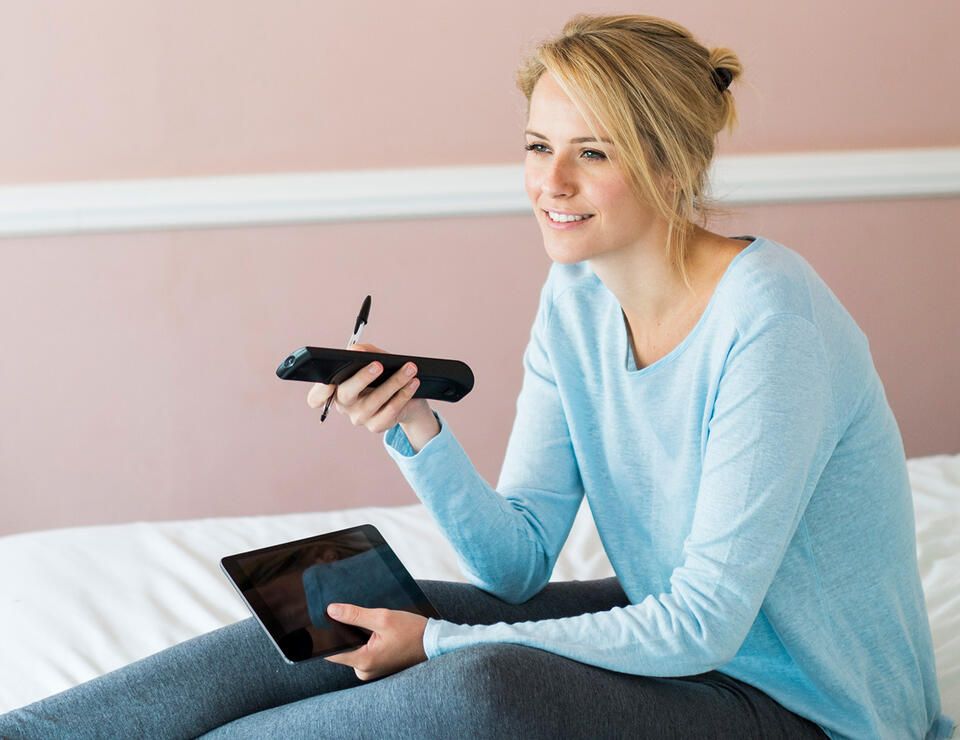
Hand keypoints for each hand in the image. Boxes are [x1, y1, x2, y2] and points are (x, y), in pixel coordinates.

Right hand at [306, 343, 439, 449]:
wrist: (406, 395)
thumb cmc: (383, 374)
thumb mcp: (373, 358)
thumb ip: (362, 351)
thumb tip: (355, 351)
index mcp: (335, 389)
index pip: (316, 397)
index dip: (319, 391)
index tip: (328, 381)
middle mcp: (344, 405)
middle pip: (345, 394)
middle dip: (362, 378)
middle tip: (378, 365)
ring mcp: (359, 417)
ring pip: (374, 401)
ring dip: (394, 382)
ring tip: (409, 369)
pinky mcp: (376, 425)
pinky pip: (391, 411)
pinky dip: (404, 394)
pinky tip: (413, 383)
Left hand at [323, 604, 428, 680]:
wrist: (434, 643)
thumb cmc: (412, 631)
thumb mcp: (383, 617)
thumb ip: (354, 614)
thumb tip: (331, 610)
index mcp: (364, 661)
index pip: (331, 652)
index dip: (328, 635)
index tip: (327, 620)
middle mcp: (365, 671)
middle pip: (342, 649)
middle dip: (346, 632)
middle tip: (358, 618)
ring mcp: (371, 671)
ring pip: (353, 650)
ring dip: (357, 636)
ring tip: (372, 625)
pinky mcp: (377, 667)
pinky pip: (362, 653)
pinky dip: (365, 641)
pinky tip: (376, 632)